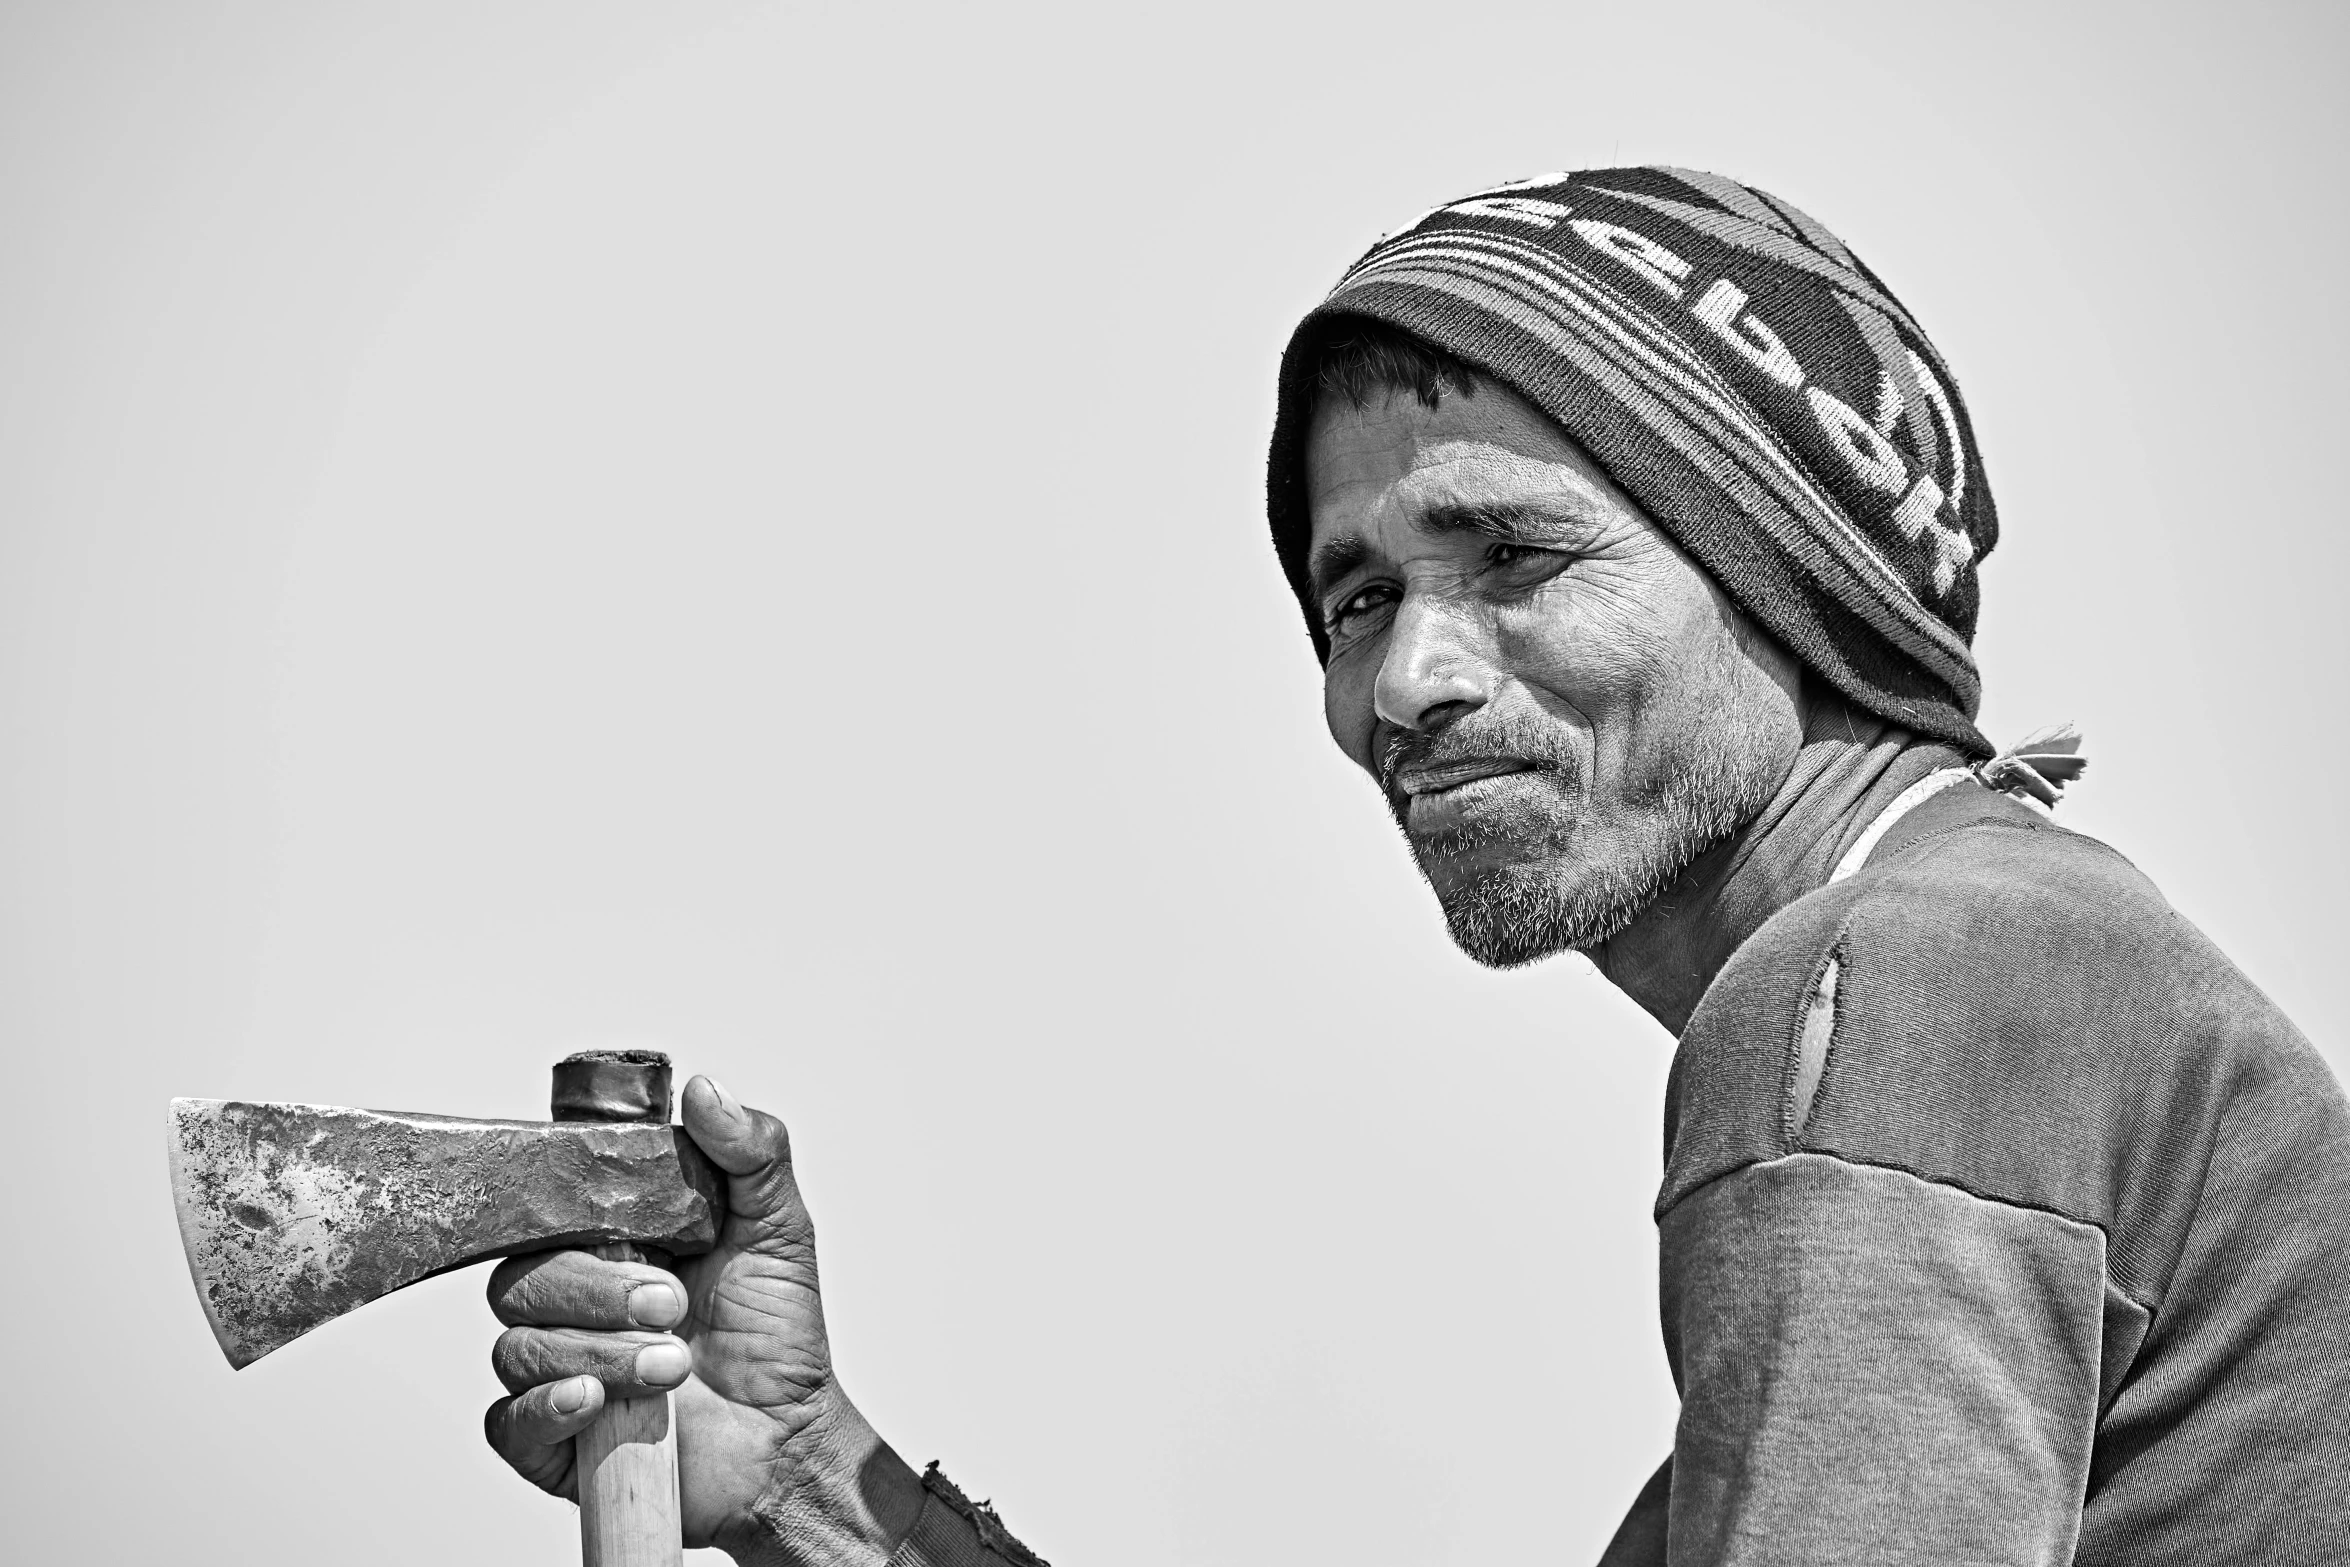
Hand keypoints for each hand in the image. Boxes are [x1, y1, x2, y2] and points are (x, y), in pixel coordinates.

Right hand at [482, 1076, 919, 1563]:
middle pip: (522, 1278)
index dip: (572, 1212)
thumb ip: (750, 1153)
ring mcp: (556, 1368)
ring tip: (671, 1365)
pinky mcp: (549, 1437)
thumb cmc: (777, 1335)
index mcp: (609, 1243)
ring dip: (598, 1353)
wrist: (788, 1435)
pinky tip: (596, 1401)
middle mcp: (570, 1301)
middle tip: (671, 1306)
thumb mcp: (777, 1228)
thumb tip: (704, 1089)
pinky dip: (549, 1408)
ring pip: (518, 1345)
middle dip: (599, 1292)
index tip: (629, 1225)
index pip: (546, 1211)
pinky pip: (507, 1420)